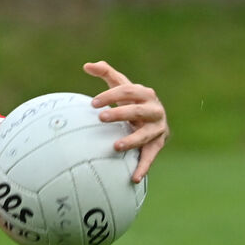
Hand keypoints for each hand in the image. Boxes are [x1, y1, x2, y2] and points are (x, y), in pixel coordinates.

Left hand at [85, 60, 169, 182]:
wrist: (153, 120)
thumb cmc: (131, 101)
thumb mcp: (121, 86)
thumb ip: (106, 73)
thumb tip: (87, 65)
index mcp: (144, 93)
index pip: (127, 91)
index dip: (110, 96)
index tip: (92, 103)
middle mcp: (154, 110)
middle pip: (137, 111)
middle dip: (120, 113)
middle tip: (101, 118)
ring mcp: (157, 128)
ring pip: (145, 135)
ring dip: (131, 141)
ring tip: (115, 147)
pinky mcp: (158, 144)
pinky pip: (150, 157)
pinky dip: (143, 167)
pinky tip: (133, 178)